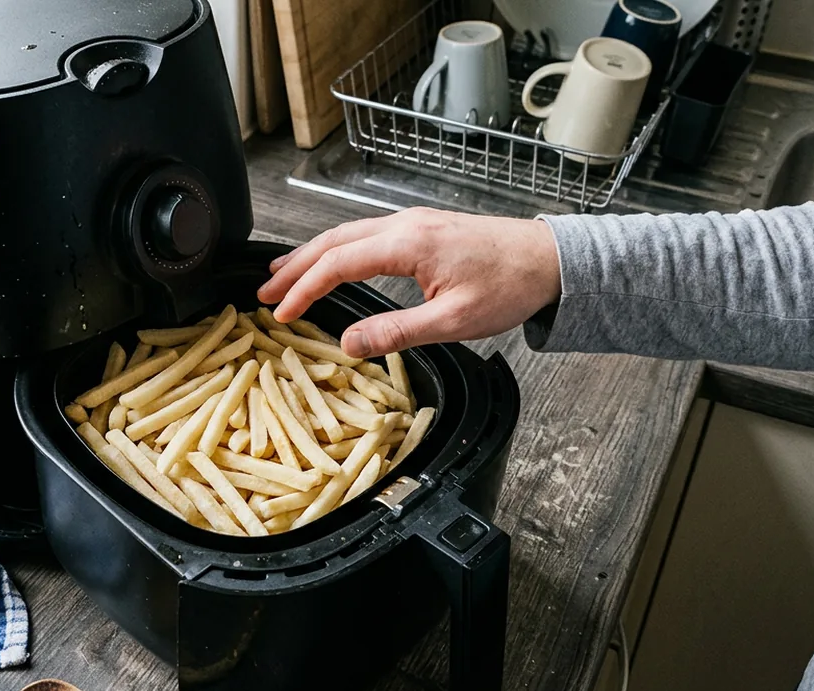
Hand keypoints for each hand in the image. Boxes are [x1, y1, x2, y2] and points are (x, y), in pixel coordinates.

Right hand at [257, 207, 561, 357]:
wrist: (549, 260)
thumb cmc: (509, 286)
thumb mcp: (452, 322)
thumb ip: (396, 332)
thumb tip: (349, 344)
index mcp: (407, 243)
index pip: (337, 263)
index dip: (304, 289)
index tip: (281, 312)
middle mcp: (404, 225)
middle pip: (333, 240)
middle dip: (294, 266)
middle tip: (264, 291)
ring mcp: (412, 223)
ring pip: (346, 234)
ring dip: (312, 255)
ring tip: (282, 275)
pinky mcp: (422, 229)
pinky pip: (365, 234)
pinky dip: (337, 249)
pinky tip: (331, 262)